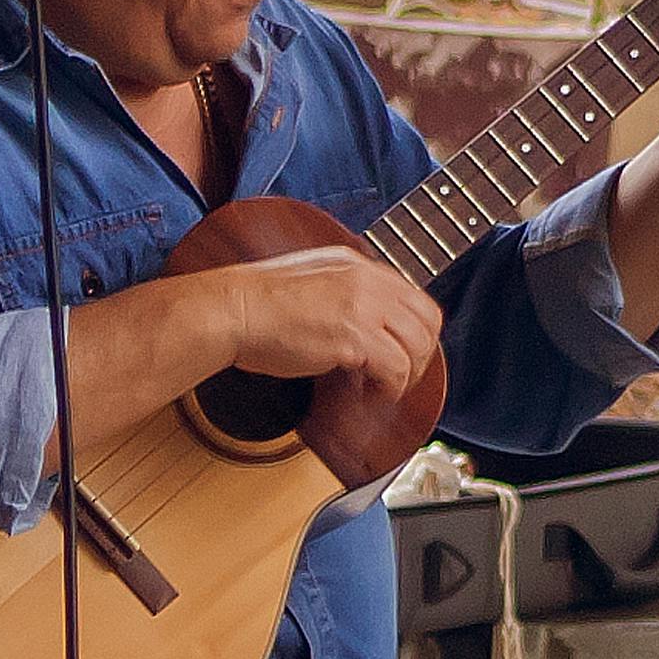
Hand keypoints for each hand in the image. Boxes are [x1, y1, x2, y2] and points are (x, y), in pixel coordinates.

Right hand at [216, 245, 442, 388]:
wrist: (231, 309)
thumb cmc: (255, 304)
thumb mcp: (309, 282)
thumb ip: (339, 293)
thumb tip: (359, 325)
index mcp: (355, 264)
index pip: (412, 296)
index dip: (413, 331)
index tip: (401, 353)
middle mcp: (366, 280)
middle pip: (427, 319)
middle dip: (421, 354)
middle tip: (401, 376)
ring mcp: (362, 306)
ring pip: (418, 345)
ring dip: (407, 375)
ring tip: (384, 389)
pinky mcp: (354, 336)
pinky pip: (397, 368)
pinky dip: (390, 388)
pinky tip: (371, 394)